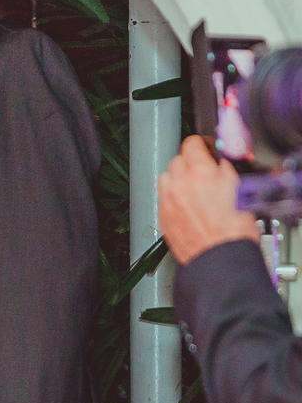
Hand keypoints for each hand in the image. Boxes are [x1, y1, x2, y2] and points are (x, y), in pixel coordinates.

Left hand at [157, 136, 259, 264]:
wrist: (220, 258)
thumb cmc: (234, 231)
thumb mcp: (241, 191)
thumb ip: (225, 171)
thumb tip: (219, 163)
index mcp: (200, 174)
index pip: (191, 144)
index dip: (201, 144)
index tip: (205, 148)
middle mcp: (180, 185)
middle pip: (177, 160)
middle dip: (190, 164)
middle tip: (203, 172)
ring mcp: (168, 201)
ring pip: (166, 178)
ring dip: (178, 179)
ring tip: (193, 189)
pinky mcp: (162, 216)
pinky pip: (163, 197)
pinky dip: (173, 197)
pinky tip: (187, 205)